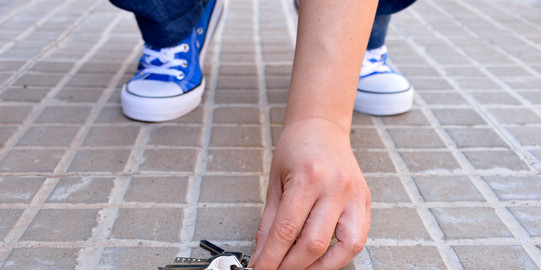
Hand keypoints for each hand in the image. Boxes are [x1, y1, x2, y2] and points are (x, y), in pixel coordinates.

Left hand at [248, 118, 370, 269]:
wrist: (322, 127)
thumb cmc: (297, 148)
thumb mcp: (275, 182)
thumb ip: (269, 222)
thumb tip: (262, 254)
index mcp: (309, 177)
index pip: (287, 230)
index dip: (271, 258)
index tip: (260, 269)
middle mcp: (336, 187)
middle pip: (315, 243)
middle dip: (291, 266)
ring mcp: (355, 195)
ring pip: (345, 247)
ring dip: (320, 267)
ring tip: (300, 269)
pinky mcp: (365, 202)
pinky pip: (357, 240)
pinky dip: (339, 256)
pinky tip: (322, 259)